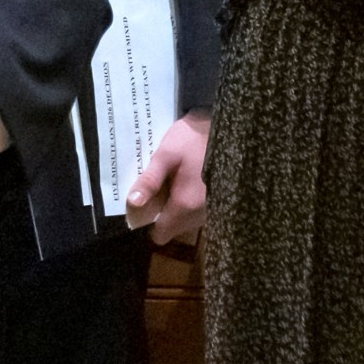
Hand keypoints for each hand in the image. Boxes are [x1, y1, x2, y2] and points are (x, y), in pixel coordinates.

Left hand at [126, 111, 210, 244]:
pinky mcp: (222, 200)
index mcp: (185, 206)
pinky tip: (192, 177)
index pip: (161, 234)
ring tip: (177, 178)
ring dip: (179, 203)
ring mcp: (213, 209)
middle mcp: (201, 214)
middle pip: (174, 226)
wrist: (230, 128)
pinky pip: (199, 209)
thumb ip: (150, 180)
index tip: (146, 203)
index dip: (149, 223)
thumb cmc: (194, 140)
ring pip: (187, 218)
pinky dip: (192, 198)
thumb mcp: (166, 155)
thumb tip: (132, 202)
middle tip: (162, 184)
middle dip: (164, 209)